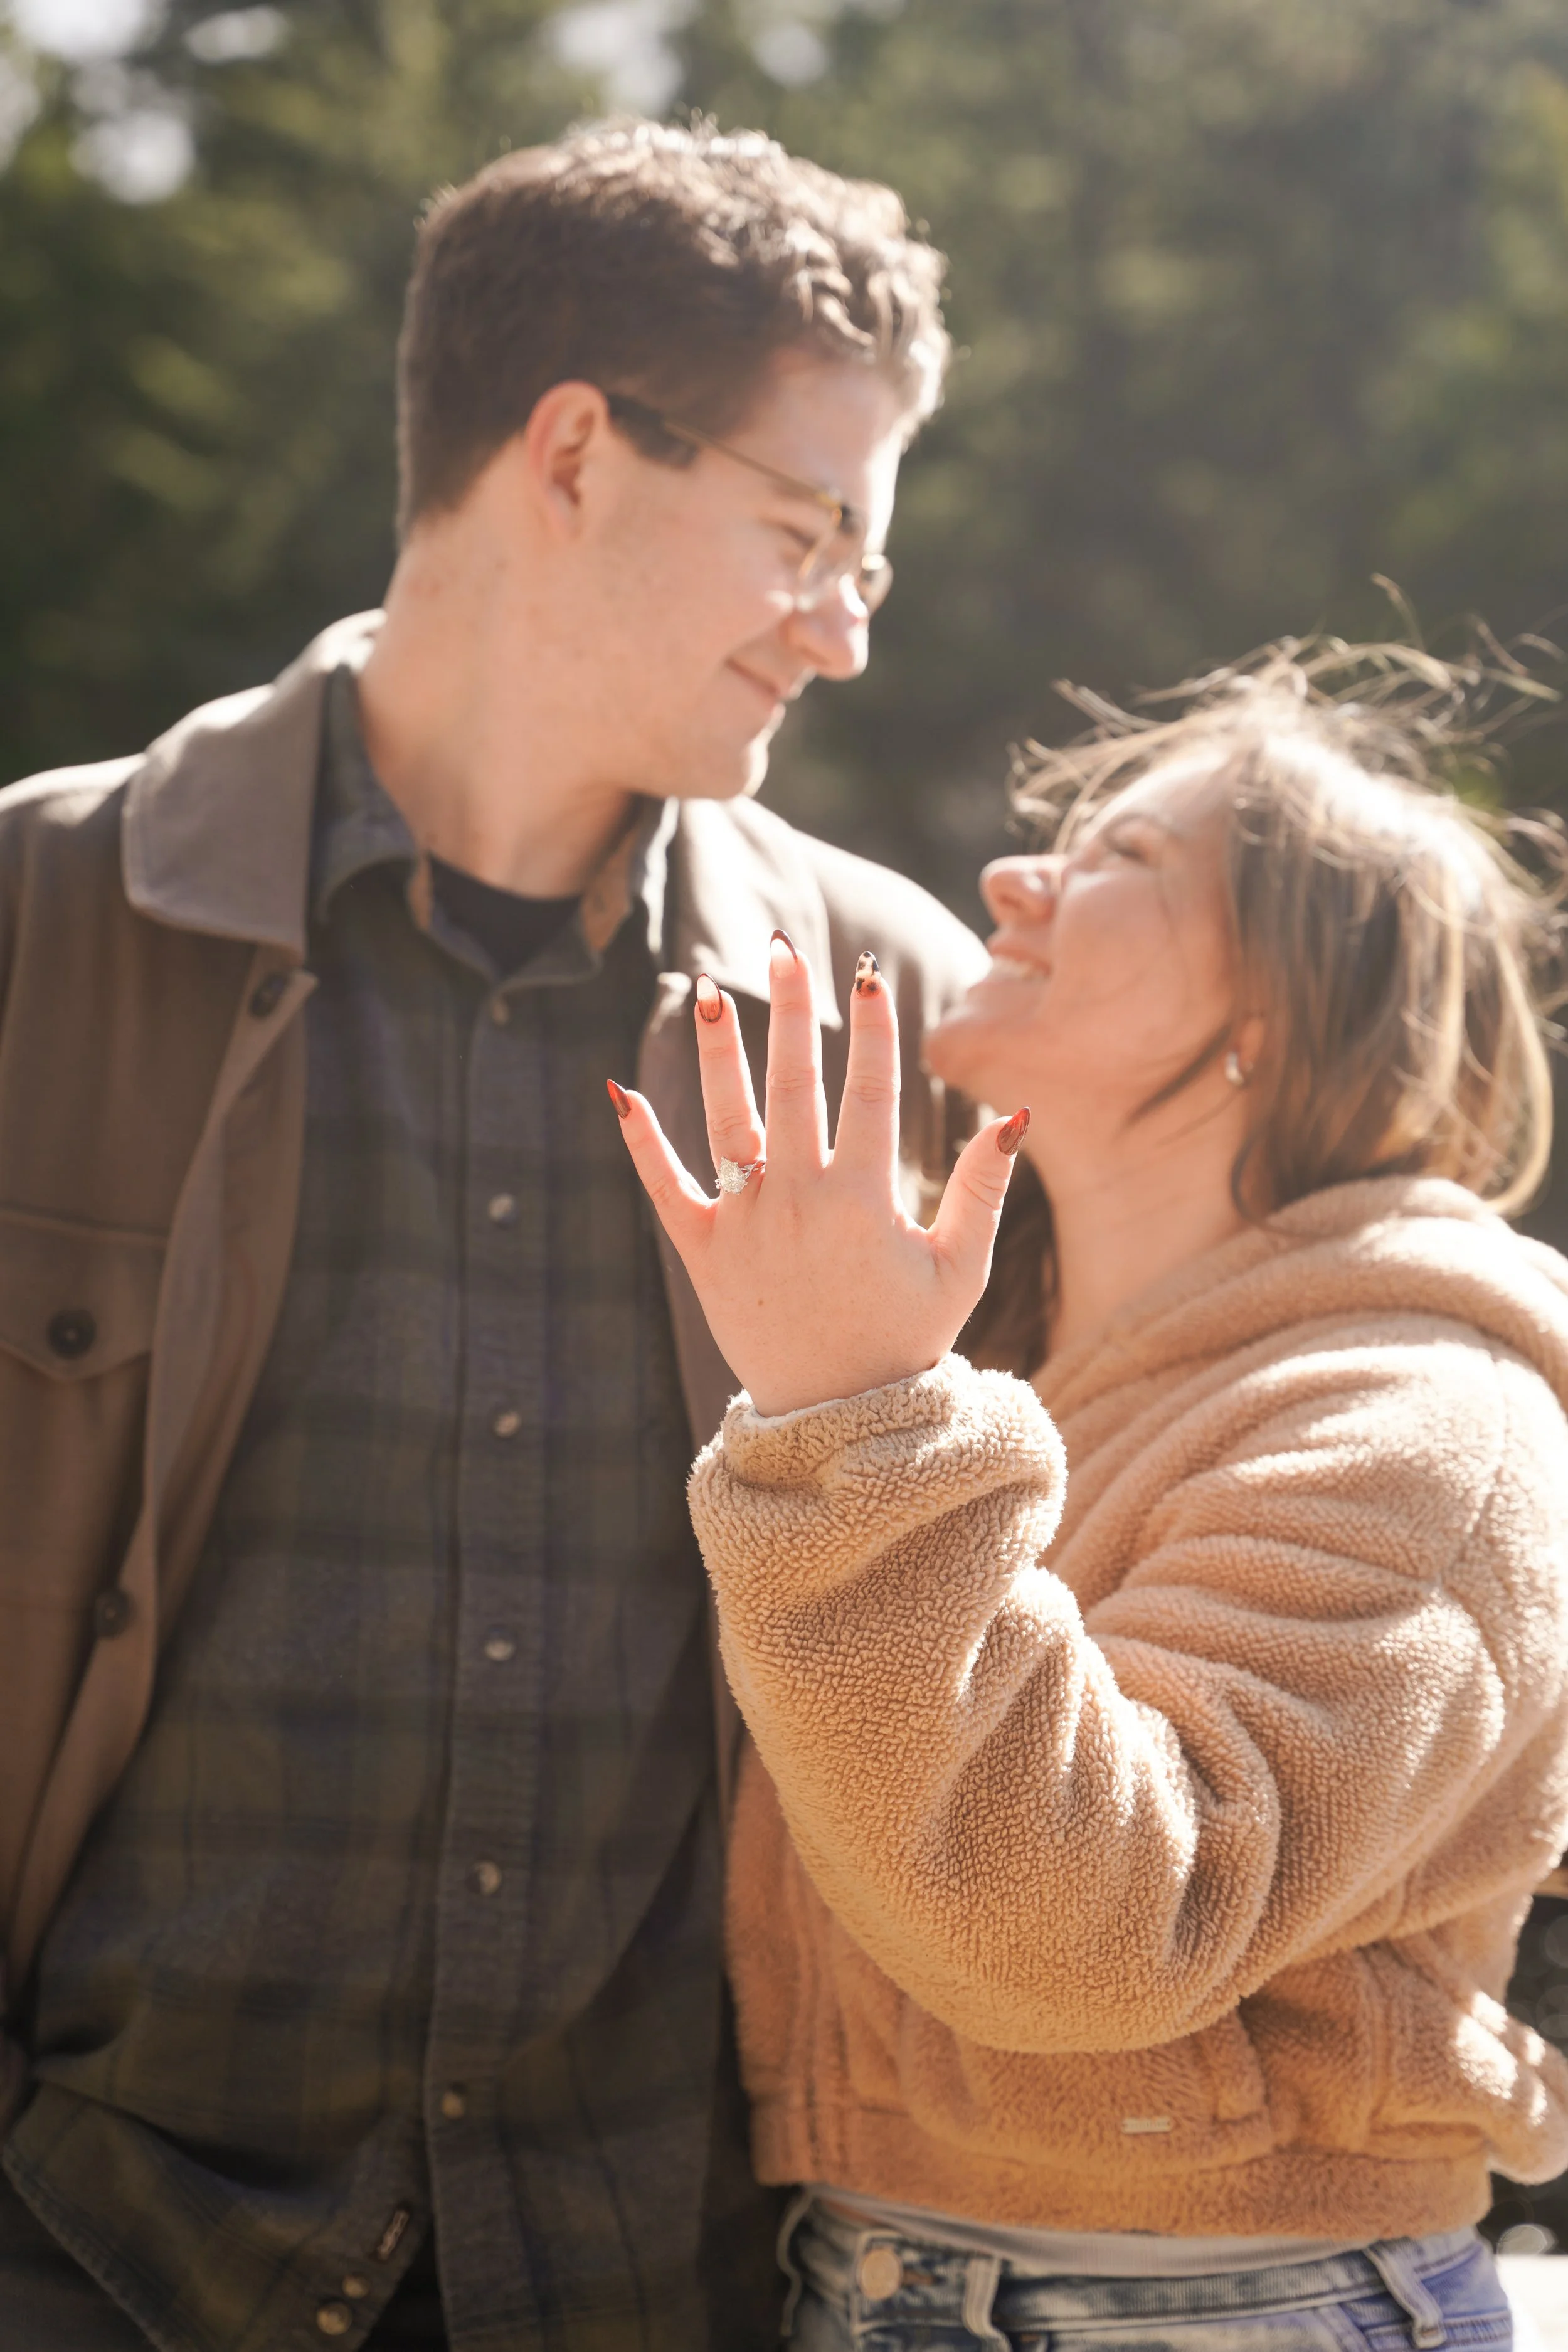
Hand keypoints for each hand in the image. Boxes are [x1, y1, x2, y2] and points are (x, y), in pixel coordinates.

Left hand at [609, 933, 1029, 1417]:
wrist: (839, 1419)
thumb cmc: (907, 1339)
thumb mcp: (961, 1269)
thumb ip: (985, 1188)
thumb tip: (1017, 1111)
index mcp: (865, 1202)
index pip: (870, 1091)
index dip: (872, 1028)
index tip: (868, 973)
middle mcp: (799, 1203)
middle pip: (794, 1084)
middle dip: (792, 1010)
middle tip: (785, 949)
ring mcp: (745, 1226)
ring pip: (726, 1120)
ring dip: (717, 1051)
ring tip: (707, 987)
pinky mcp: (703, 1254)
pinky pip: (666, 1188)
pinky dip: (642, 1143)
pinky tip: (620, 1091)